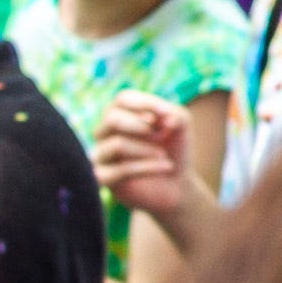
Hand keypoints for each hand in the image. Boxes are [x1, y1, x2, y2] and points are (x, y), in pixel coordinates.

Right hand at [92, 91, 193, 217]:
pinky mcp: (103, 178)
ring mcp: (101, 155)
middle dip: (141, 126)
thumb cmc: (173, 149)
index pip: (123, 99)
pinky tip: (166, 166)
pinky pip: (120, 169)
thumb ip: (174, 114)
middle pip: (112, 119)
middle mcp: (104, 132)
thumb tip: (164, 117)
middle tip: (162, 135)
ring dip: (146, 149)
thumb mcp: (180, 125)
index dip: (145, 104)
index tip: (168, 114)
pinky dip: (146, 167)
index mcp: (120, 114)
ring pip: (117, 144)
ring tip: (164, 155)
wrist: (176, 183)